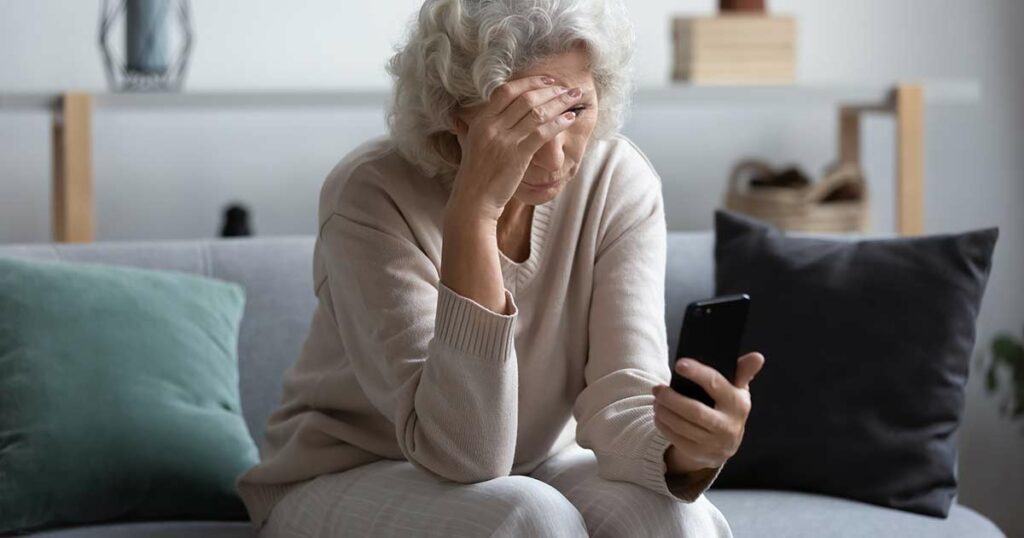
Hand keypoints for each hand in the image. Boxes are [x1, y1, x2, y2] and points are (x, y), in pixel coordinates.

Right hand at [447, 75, 584, 221]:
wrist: (473, 200)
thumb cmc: (477, 173)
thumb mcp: (473, 142)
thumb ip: (484, 125)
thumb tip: (494, 109)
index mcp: (480, 120)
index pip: (507, 90)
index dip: (531, 82)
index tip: (549, 81)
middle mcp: (491, 126)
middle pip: (526, 98)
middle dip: (552, 90)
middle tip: (569, 89)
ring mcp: (504, 141)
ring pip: (537, 112)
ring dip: (560, 103)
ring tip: (575, 98)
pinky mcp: (517, 156)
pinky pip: (542, 133)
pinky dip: (559, 123)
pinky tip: (570, 119)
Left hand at [652, 352, 764, 474]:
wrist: (725, 445)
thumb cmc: (728, 408)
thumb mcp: (738, 390)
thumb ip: (743, 372)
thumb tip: (757, 357)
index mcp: (738, 404)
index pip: (716, 385)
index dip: (697, 373)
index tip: (679, 364)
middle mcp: (728, 425)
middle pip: (695, 411)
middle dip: (672, 399)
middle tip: (657, 389)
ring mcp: (714, 443)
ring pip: (683, 426)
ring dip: (664, 411)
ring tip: (656, 400)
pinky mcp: (700, 453)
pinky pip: (676, 439)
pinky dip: (664, 425)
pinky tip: (659, 415)